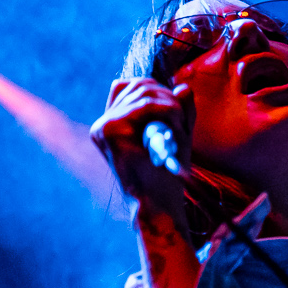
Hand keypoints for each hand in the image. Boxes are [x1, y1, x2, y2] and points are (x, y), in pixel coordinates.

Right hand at [92, 76, 194, 209]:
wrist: (159, 202)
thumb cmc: (167, 173)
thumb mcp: (177, 135)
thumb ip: (181, 111)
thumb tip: (184, 87)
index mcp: (113, 124)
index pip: (131, 85)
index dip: (157, 90)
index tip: (175, 112)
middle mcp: (103, 123)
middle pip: (139, 84)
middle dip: (168, 97)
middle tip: (182, 122)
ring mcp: (103, 126)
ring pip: (144, 92)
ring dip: (171, 107)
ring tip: (180, 130)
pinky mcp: (108, 131)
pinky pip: (144, 105)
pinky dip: (167, 111)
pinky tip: (175, 129)